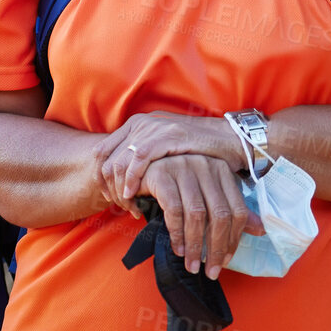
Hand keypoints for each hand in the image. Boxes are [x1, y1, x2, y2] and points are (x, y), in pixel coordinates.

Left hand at [95, 112, 245, 209]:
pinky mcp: (168, 135)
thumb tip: (123, 181)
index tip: (108, 198)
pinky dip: (132, 179)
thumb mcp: (163, 152)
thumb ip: (143, 160)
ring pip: (119, 161)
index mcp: (135, 125)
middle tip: (119, 206)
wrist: (230, 140)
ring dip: (119, 188)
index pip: (102, 151)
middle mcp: (140, 123)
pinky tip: (134, 195)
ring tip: (128, 206)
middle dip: (108, 186)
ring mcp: (153, 127)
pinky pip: (139, 158)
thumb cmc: (197, 151)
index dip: (100, 178)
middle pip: (106, 158)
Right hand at [138, 155, 260, 279]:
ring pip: (197, 215)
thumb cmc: (175, 184)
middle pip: (220, 214)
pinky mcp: (161, 174)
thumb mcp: (206, 194)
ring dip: (195, 245)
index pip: (237, 210)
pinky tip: (178, 248)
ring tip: (192, 264)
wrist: (138, 167)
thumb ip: (230, 209)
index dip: (234, 239)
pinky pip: (174, 210)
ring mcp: (183, 167)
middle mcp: (205, 166)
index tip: (226, 260)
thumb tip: (260, 230)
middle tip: (211, 271)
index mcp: (222, 171)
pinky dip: (177, 234)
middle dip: (216, 248)